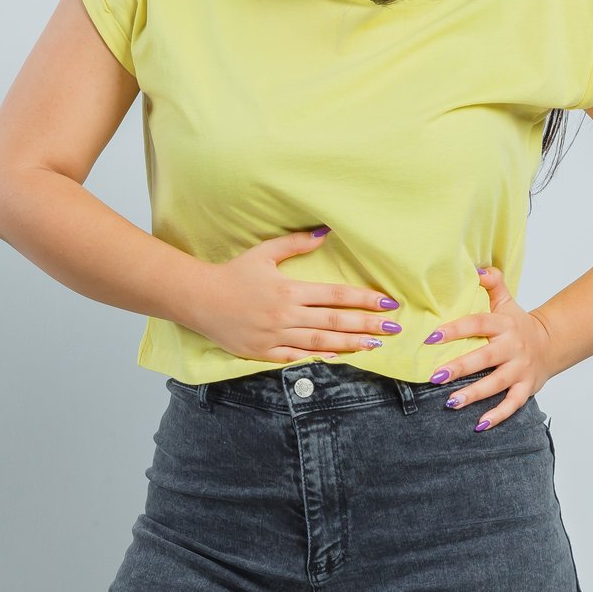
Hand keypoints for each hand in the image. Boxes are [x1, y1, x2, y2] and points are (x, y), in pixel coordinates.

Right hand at [183, 227, 403, 364]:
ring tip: (373, 345)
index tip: (387, 302)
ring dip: (350, 344)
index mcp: (289, 290)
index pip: (336, 295)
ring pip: (320, 343)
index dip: (363, 299)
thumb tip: (325, 232)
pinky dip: (318, 358)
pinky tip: (337, 357)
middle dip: (367, 324)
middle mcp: (285, 315)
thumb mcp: (263, 254)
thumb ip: (295, 244)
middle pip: (335, 322)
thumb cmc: (232, 274)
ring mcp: (275, 337)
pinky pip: (295, 357)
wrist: (199, 299)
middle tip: (393, 328)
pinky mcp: (263, 352)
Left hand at [423, 265, 558, 430]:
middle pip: (485, 358)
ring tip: (450, 403)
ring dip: (473, 395)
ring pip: (496, 384)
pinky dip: (497, 416)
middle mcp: (512, 347)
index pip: (477, 324)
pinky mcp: (526, 388)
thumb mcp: (506, 300)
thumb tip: (475, 268)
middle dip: (460, 368)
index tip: (431, 337)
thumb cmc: (518, 323)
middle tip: (435, 376)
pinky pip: (512, 404)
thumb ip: (492, 282)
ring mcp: (520, 369)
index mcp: (503, 324)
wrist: (552, 342)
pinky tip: (479, 425)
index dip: (455, 330)